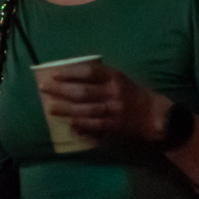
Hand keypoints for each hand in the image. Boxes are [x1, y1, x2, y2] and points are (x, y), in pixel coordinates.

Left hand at [41, 62, 169, 144]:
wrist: (154, 115)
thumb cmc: (134, 94)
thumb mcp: (120, 79)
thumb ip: (100, 77)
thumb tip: (73, 76)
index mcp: (114, 77)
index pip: (88, 72)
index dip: (69, 73)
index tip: (54, 74)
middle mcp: (113, 93)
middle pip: (82, 91)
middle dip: (60, 90)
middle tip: (44, 89)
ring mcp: (112, 111)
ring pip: (84, 110)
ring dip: (65, 109)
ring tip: (50, 108)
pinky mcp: (113, 127)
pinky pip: (93, 126)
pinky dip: (80, 125)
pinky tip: (69, 125)